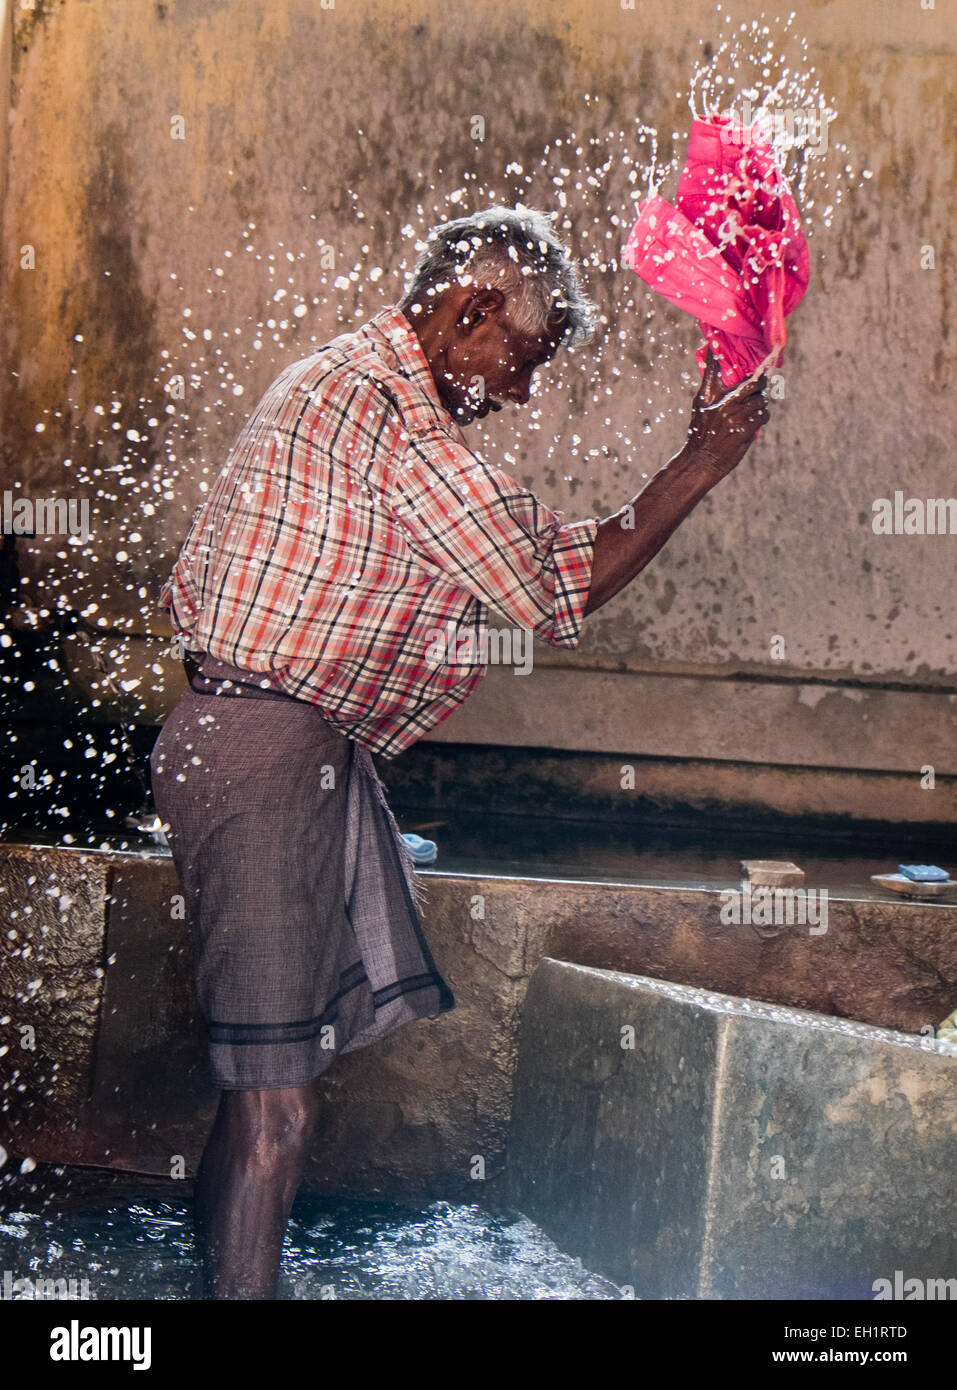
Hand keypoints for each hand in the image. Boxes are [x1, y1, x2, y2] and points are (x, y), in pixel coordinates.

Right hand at [686, 350, 768, 477]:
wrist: (701, 461)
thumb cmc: (701, 432)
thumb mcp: (700, 406)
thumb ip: (709, 383)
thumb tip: (711, 357)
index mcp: (708, 395)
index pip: (714, 367)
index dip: (719, 352)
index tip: (721, 342)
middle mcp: (722, 403)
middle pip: (753, 383)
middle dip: (760, 384)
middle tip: (760, 385)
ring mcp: (735, 416)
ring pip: (760, 401)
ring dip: (760, 405)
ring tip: (752, 410)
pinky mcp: (745, 430)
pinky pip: (762, 416)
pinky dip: (761, 418)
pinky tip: (754, 421)